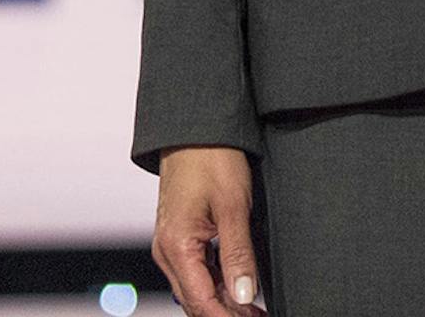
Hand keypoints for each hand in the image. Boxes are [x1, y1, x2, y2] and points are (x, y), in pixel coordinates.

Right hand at [152, 146, 263, 314]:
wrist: (194, 126)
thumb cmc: (211, 156)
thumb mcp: (232, 206)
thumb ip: (238, 254)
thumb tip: (246, 296)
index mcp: (176, 245)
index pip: (203, 303)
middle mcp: (166, 249)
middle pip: (196, 303)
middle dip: (228, 315)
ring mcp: (170, 243)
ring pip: (196, 290)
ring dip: (224, 304)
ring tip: (257, 310)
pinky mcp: (178, 235)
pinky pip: (195, 273)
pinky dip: (217, 286)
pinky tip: (241, 289)